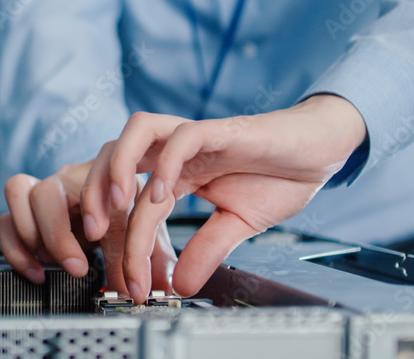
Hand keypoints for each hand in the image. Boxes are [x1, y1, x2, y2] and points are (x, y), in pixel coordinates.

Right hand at [0, 159, 176, 293]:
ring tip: (51, 264)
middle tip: (77, 266)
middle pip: (47, 191)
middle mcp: (69, 177)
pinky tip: (37, 271)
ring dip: (31, 235)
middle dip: (57, 236)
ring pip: (17, 192)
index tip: (96, 234)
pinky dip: (16, 250)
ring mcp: (43, 190)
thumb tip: (147, 289)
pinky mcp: (24, 210)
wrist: (112, 211)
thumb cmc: (125, 214)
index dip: (90, 201)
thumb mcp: (142, 234)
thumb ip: (144, 259)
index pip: (90, 172)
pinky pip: (4, 221)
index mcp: (103, 172)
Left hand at [83, 94, 366, 300]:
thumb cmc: (278, 178)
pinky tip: (163, 192)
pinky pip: (182, 136)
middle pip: (113, 154)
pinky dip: (166, 162)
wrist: (318, 153)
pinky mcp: (220, 129)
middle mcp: (176, 151)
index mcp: (174, 173)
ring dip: (119, 165)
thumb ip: (205, 249)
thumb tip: (182, 285)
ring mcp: (195, 137)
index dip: (126, 243)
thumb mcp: (237, 225)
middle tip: (96, 235)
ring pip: (137, 129)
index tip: (131, 281)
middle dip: (95, 193)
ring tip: (118, 204)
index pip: (134, 205)